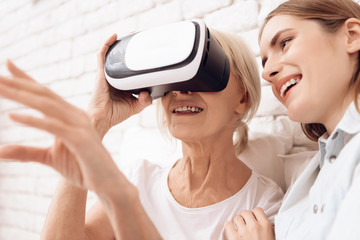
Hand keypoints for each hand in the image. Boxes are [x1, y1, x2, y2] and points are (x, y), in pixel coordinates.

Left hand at [0, 60, 124, 191]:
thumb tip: (0, 151)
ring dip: (21, 95)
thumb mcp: (50, 158)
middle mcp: (75, 115)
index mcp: (70, 116)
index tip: (8, 64)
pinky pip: (53, 126)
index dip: (26, 79)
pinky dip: (33, 120)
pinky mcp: (80, 139)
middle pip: (43, 94)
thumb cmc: (82, 168)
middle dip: (18, 83)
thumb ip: (26, 152)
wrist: (107, 182)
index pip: (44, 94)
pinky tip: (12, 115)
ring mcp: (79, 126)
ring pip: (47, 105)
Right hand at [87, 33, 151, 137]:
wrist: (102, 118)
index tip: (146, 52)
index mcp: (122, 83)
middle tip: (139, 38)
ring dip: (120, 42)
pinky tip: (114, 36)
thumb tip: (149, 92)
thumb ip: (145, 100)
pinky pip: (102, 55)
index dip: (136, 59)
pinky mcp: (100, 73)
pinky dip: (107, 44)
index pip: (130, 68)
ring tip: (130, 34)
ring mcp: (106, 73)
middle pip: (121, 58)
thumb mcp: (136, 106)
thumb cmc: (115, 114)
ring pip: (112, 54)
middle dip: (129, 46)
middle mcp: (114, 76)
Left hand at [224, 208, 274, 239]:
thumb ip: (269, 229)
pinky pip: (228, 224)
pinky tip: (232, 231)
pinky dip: (229, 227)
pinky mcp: (234, 238)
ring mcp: (244, 232)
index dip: (254, 214)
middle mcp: (255, 226)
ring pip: (236, 218)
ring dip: (237, 223)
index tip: (253, 218)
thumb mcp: (273, 238)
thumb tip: (268, 224)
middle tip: (245, 224)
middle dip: (244, 218)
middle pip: (245, 212)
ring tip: (239, 229)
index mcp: (266, 226)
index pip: (257, 210)